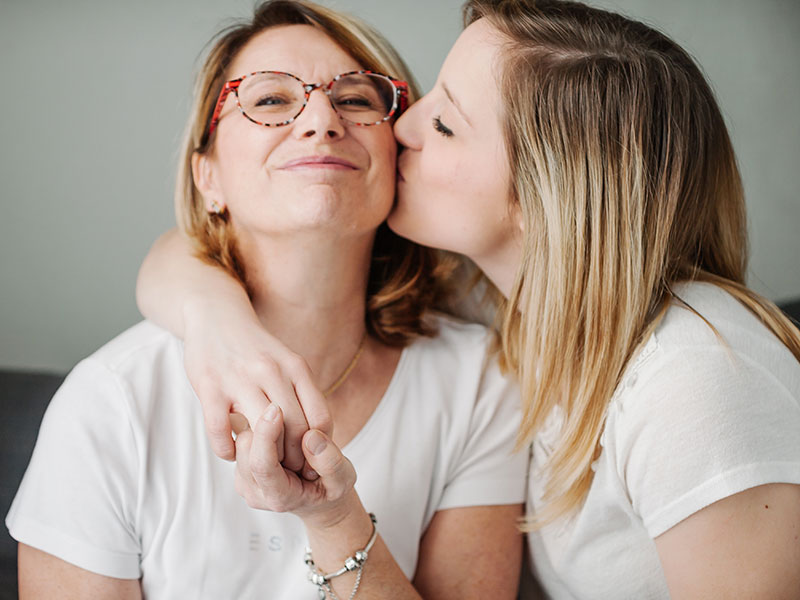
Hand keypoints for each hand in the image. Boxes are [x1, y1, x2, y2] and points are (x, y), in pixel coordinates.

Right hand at [183, 296, 330, 473]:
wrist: (216, 314)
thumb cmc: (255, 348)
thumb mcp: (288, 362)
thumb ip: (303, 393)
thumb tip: (319, 435)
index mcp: (296, 368)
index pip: (320, 418)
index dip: (319, 447)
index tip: (313, 462)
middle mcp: (272, 372)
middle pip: (295, 430)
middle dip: (295, 460)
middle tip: (289, 474)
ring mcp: (239, 379)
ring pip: (263, 433)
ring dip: (265, 458)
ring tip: (262, 466)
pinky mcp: (209, 386)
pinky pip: (221, 430)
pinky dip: (227, 450)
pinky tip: (231, 452)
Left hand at [233, 404, 357, 525]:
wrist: (317, 498)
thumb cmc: (330, 487)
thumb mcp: (344, 478)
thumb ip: (331, 462)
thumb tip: (310, 436)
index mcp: (280, 497)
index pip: (262, 465)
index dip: (267, 434)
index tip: (276, 408)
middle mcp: (255, 491)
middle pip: (247, 447)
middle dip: (270, 429)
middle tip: (300, 434)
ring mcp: (244, 479)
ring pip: (242, 438)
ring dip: (265, 429)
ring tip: (293, 441)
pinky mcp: (242, 464)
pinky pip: (243, 435)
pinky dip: (262, 430)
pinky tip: (282, 439)